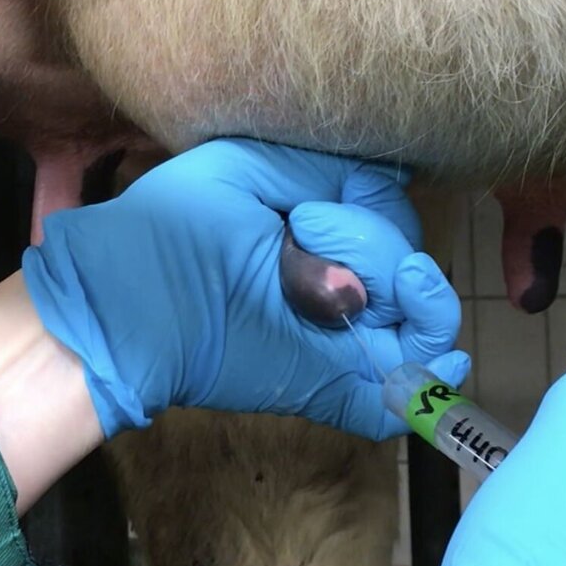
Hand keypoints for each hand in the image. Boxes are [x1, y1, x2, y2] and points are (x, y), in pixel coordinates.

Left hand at [22, 138, 469, 439]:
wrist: (123, 312)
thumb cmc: (169, 230)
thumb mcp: (246, 170)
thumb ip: (322, 172)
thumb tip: (392, 186)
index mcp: (320, 224)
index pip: (387, 209)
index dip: (373, 207)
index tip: (313, 210)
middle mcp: (338, 278)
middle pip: (407, 261)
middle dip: (378, 247)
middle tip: (309, 239)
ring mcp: (339, 337)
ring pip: (420, 322)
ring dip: (422, 305)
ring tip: (396, 291)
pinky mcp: (329, 386)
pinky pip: (395, 396)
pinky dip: (431, 380)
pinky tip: (441, 364)